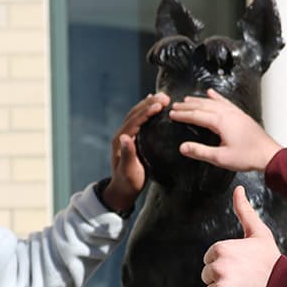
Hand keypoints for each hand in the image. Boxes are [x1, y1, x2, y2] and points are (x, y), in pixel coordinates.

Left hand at [103, 92, 170, 211]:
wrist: (122, 189)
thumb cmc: (128, 182)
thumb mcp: (129, 170)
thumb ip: (127, 154)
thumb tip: (125, 137)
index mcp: (121, 141)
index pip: (134, 121)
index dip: (146, 111)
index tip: (159, 105)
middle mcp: (121, 135)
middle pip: (135, 113)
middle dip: (149, 103)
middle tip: (165, 97)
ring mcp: (125, 135)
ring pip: (136, 114)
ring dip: (148, 104)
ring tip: (162, 97)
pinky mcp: (131, 138)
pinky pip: (138, 119)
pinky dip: (145, 109)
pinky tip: (151, 103)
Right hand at [169, 89, 280, 171]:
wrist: (268, 154)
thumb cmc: (248, 156)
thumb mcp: (220, 158)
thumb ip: (200, 151)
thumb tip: (183, 147)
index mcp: (221, 122)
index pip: (196, 115)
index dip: (182, 115)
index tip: (171, 114)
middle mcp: (227, 113)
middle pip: (202, 106)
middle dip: (187, 106)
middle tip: (175, 105)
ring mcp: (234, 113)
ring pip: (213, 102)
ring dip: (198, 100)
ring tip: (188, 99)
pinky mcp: (240, 115)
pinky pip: (225, 102)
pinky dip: (216, 96)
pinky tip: (211, 93)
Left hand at [202, 186, 281, 286]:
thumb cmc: (272, 261)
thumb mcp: (258, 233)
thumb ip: (244, 210)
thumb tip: (238, 189)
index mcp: (220, 249)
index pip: (209, 260)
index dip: (225, 265)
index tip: (241, 267)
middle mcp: (217, 268)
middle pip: (207, 277)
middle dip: (223, 280)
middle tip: (243, 281)